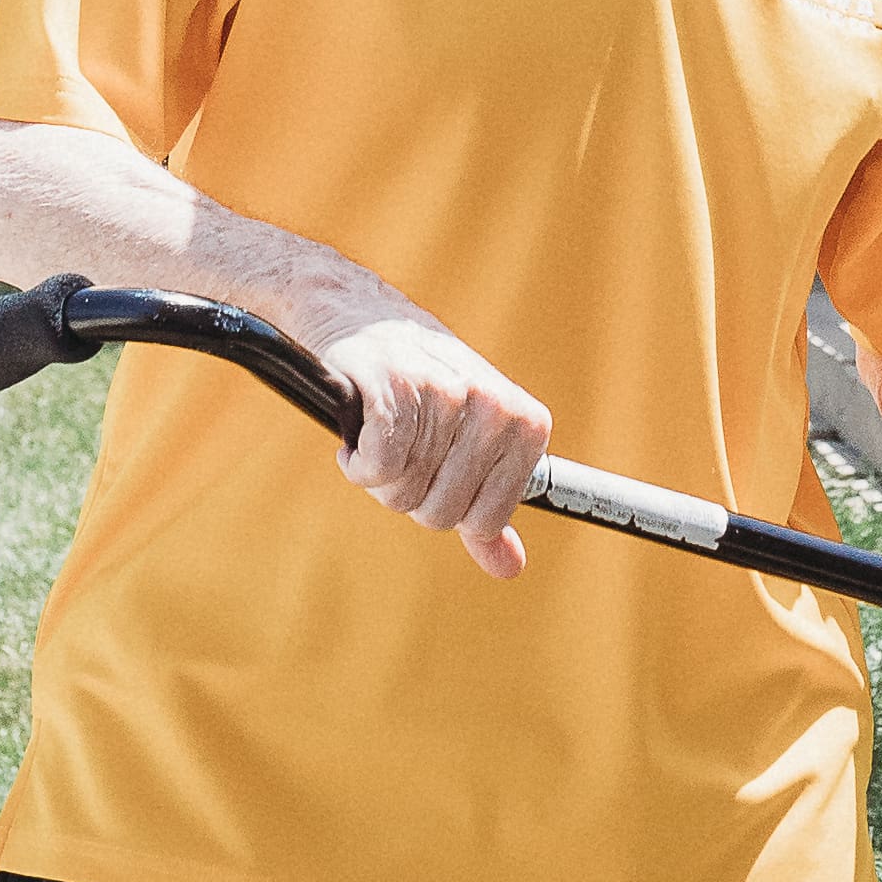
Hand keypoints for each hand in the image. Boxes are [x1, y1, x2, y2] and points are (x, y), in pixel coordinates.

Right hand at [297, 273, 551, 581]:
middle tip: (401, 449)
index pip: (484, 520)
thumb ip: (489, 509)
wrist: (361, 314)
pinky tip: (358, 433)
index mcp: (524, 424)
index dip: (448, 507)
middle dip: (409, 494)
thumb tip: (509, 568)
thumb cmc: (422, 385)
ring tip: (380, 433)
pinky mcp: (395, 385)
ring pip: (403, 493)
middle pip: (441, 513)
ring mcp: (446, 392)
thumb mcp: (469, 443)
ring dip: (378, 476)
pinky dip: (357, 462)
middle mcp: (493, 406)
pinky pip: (378, 467)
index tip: (435, 471)